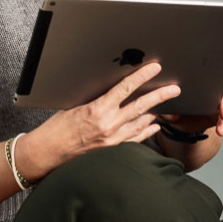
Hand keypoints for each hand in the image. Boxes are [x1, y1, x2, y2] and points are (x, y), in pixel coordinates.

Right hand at [28, 62, 181, 167]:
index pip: (126, 88)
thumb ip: (96, 98)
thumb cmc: (56, 128)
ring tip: (167, 105)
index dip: (143, 76)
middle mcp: (108, 125)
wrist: (47, 153)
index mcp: (97, 109)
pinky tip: (154, 126)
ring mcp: (112, 140)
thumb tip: (113, 88)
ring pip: (141, 123)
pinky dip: (146, 131)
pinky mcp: (112, 152)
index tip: (155, 68)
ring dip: (155, 113)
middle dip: (160, 96)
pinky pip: (135, 140)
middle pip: (141, 107)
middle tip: (175, 89)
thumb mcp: (75, 105)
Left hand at [159, 84, 222, 142]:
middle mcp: (214, 93)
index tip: (217, 100)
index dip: (217, 89)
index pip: (212, 82)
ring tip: (222, 132)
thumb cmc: (173, 109)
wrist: (179, 122)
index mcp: (201, 85)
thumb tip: (172, 116)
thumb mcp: (167, 110)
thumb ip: (168, 111)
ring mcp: (221, 106)